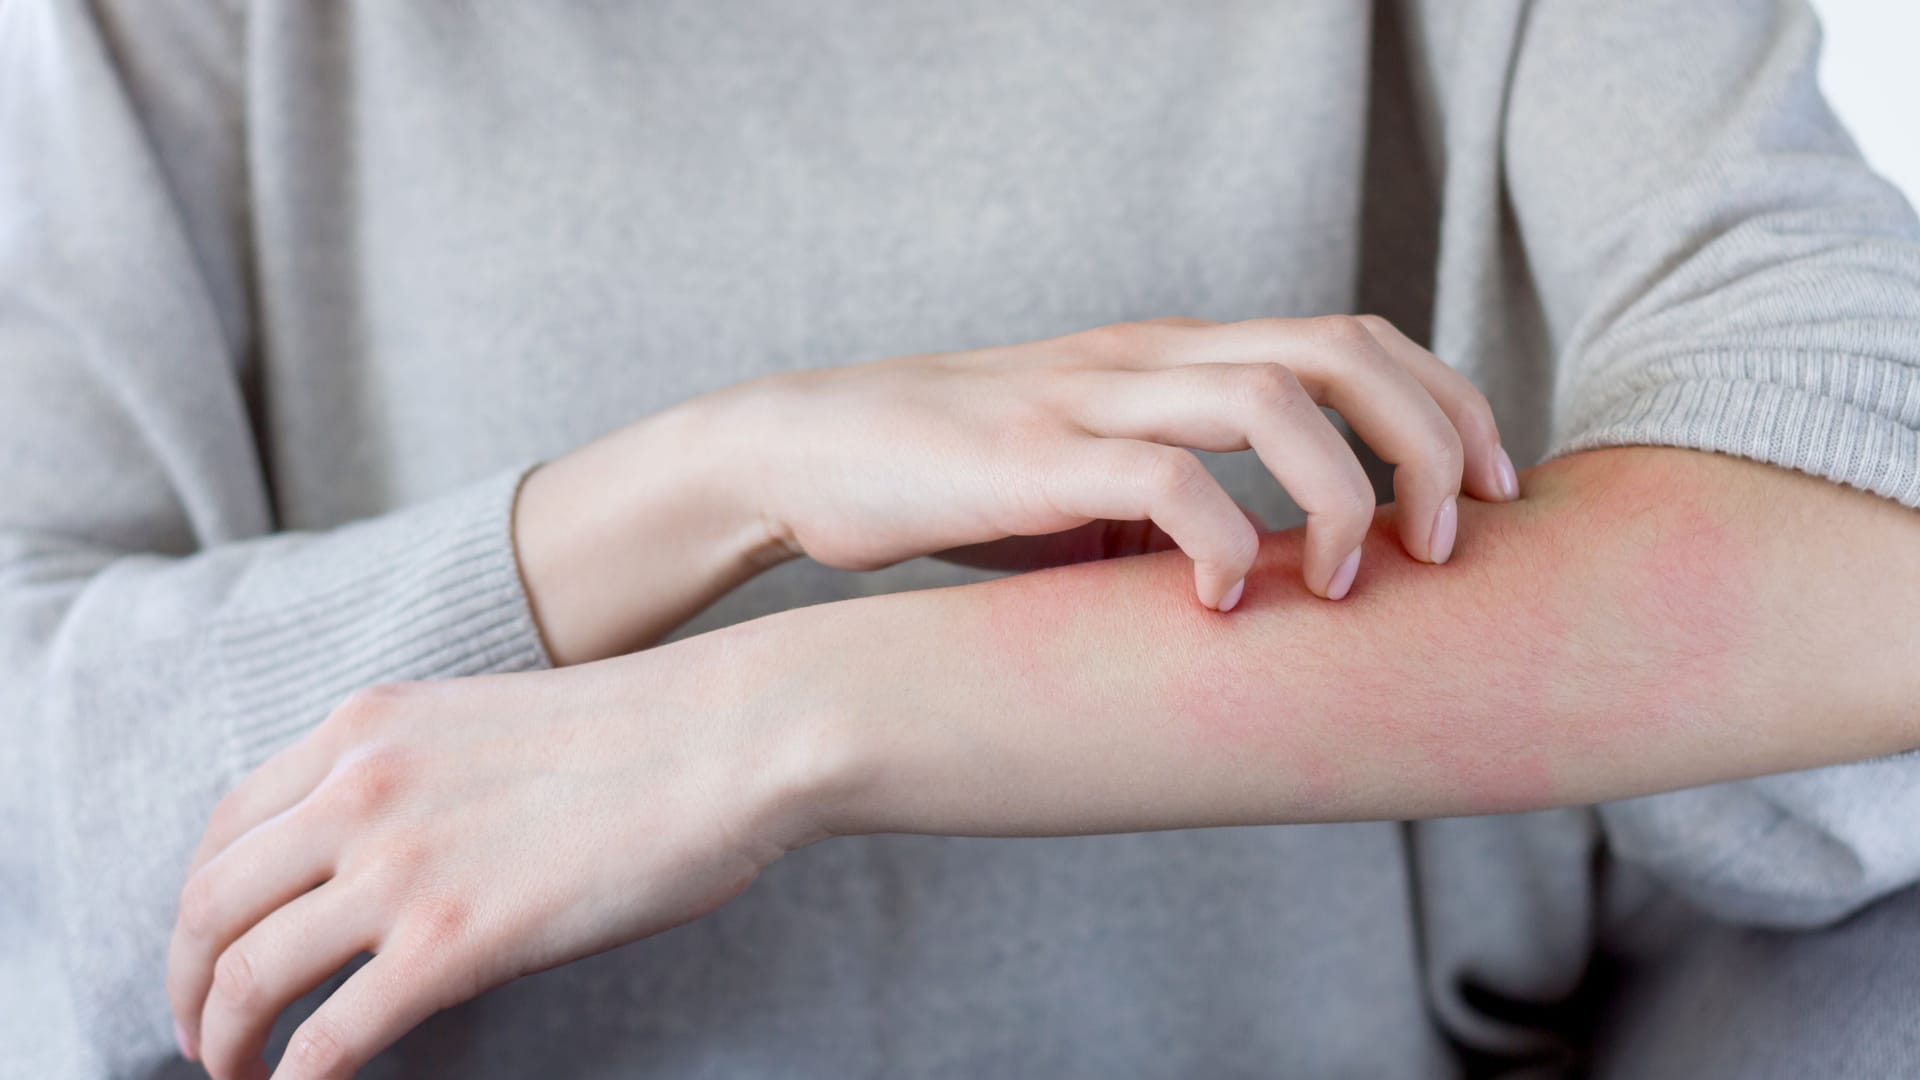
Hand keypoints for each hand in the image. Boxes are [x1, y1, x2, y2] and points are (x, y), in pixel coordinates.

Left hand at [165, 650, 834, 1078]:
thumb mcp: (490, 725)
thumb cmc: (649, 734)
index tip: (212, 948)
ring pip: (247, 974)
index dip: (201, 904)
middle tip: (202, 1031)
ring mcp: (399, 865)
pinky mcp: (450, 942)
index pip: (227, 825)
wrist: (733, 737)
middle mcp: (358, 787)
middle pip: (210, 904)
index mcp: (367, 726)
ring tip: (234, 1072)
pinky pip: (328, 1037)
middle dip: (187, 982)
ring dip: (222, 1038)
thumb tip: (390, 861)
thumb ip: (419, 777)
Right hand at [726, 315, 1517, 608]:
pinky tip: (1223, 601)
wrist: (808, 452)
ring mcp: (1089, 398)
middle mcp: (1146, 358)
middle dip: (1429, 436)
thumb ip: (1180, 503)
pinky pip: (1159, 479)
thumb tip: (1275, 580)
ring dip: (1345, 487)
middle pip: (1338, 347)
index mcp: (1171, 355)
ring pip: (1268, 396)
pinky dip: (1219, 539)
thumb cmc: (957, 480)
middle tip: (1457, 537)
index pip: (1347, 336)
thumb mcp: (1091, 480)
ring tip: (1358, 577)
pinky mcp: (1029, 459)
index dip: (1444, 402)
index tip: (1492, 491)